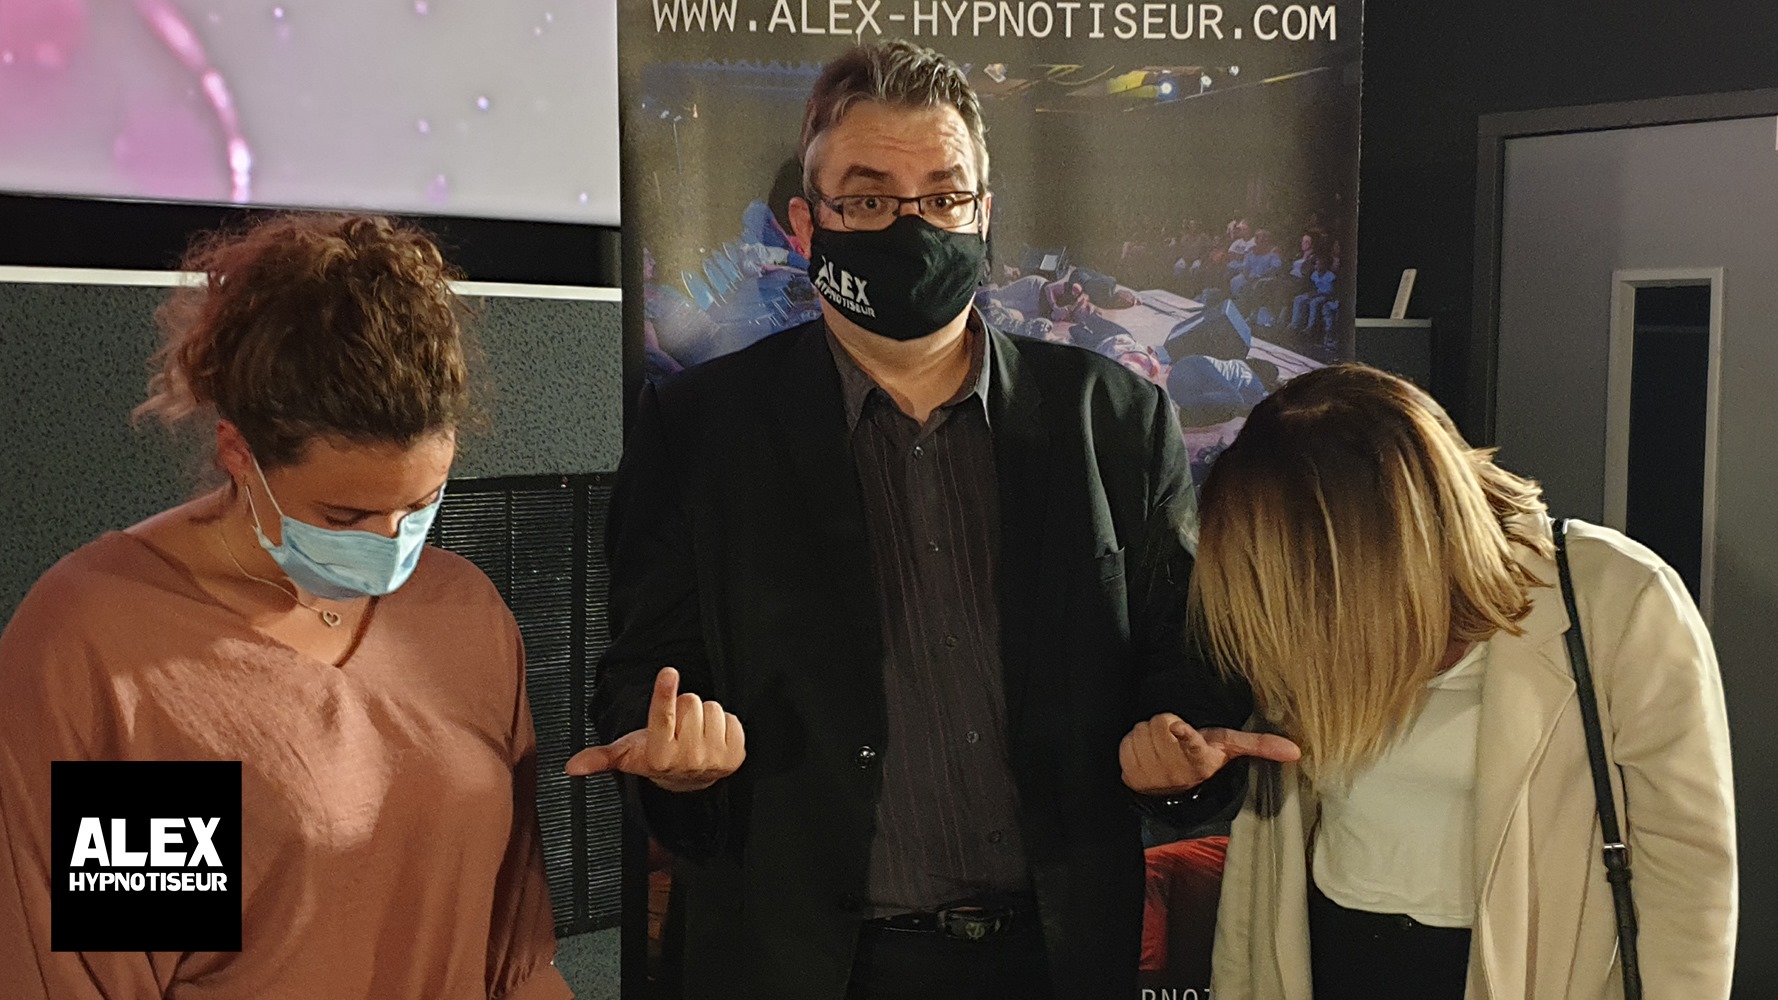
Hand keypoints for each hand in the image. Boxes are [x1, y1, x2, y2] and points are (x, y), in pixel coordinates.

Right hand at [565, 667, 744, 792]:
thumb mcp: (628, 755)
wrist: (688, 781)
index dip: (664, 693)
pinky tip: (712, 736)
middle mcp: (688, 759)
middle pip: (690, 702)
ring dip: (704, 715)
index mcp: (660, 756)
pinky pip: (732, 718)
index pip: (663, 717)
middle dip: (683, 707)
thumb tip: (571, 767)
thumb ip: (600, 757)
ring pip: (712, 708)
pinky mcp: (736, 755)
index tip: (668, 671)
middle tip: (678, 725)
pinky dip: (723, 723)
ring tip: (694, 731)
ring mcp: (714, 758)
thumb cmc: (655, 757)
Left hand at [1118, 713, 1300, 795]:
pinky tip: (1144, 754)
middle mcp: (1176, 770)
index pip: (1190, 744)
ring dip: (1146, 734)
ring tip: (1160, 746)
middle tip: (1171, 735)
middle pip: (1158, 725)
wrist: (1172, 793)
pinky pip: (1125, 746)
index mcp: (1200, 759)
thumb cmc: (1202, 761)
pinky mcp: (1131, 775)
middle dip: (1162, 725)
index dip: (1182, 734)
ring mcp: (1152, 774)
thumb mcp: (1229, 749)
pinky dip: (1132, 745)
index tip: (1177, 726)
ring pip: (1141, 732)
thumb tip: (1296, 751)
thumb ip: (1259, 745)